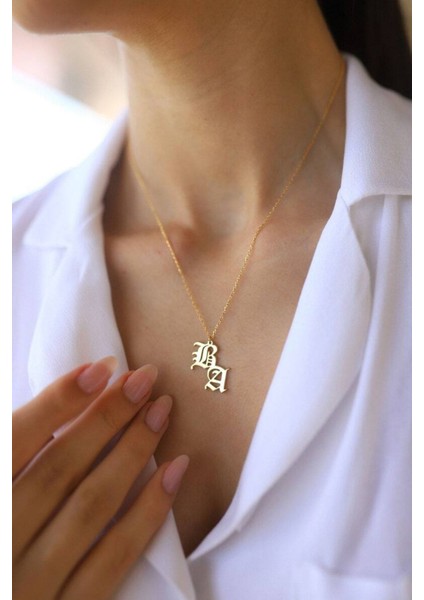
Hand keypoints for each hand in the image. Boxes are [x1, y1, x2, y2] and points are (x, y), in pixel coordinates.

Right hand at [13, 357, 188, 599]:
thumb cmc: (2, 536)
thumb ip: (19, 453)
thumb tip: (74, 400)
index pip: (14, 442)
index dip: (59, 400)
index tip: (102, 368)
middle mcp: (1, 543)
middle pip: (60, 467)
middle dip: (106, 417)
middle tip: (144, 379)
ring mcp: (32, 583)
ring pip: (92, 505)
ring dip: (132, 451)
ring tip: (160, 410)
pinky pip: (115, 557)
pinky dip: (149, 510)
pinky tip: (176, 470)